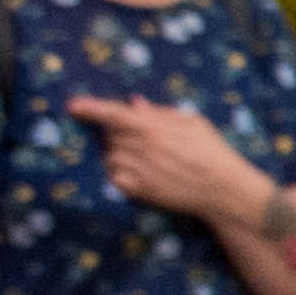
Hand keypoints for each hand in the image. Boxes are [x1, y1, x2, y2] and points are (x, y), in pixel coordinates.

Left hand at [70, 95, 273, 226]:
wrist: (222, 190)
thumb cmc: (212, 152)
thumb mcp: (192, 122)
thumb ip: (160, 112)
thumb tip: (134, 104)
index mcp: (151, 127)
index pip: (111, 113)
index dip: (90, 108)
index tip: (73, 106)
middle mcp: (138, 147)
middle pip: (109, 135)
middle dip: (118, 134)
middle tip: (141, 140)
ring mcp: (135, 170)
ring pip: (109, 156)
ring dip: (119, 154)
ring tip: (145, 159)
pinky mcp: (136, 190)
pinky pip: (114, 177)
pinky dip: (120, 172)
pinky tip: (141, 173)